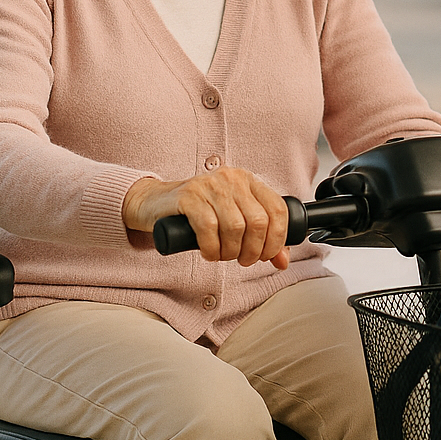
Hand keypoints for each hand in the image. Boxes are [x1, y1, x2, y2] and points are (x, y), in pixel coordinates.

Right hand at [123, 168, 289, 267]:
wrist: (157, 203)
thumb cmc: (199, 212)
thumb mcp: (234, 220)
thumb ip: (261, 238)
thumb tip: (283, 261)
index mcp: (249, 181)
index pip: (278, 209)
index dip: (277, 239)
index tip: (267, 255)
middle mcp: (232, 179)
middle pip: (258, 221)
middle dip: (253, 250)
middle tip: (242, 260)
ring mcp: (210, 185)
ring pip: (235, 227)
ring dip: (231, 251)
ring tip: (223, 256)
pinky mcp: (189, 196)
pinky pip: (209, 228)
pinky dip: (211, 248)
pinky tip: (208, 252)